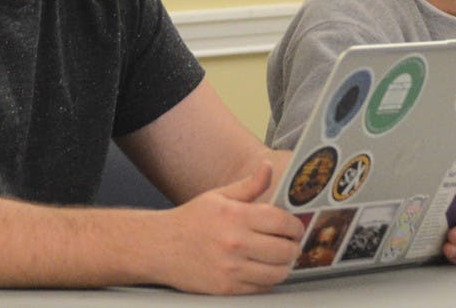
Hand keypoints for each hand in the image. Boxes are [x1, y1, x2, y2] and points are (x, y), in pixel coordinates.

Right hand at [160, 161, 303, 293]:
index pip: (282, 222)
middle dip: (293, 245)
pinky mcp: (228, 289)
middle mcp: (235, 243)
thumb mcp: (219, 195)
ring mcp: (232, 269)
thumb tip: (268, 167)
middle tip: (290, 242)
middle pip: (285, 250)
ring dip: (284, 265)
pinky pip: (262, 288)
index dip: (295, 225)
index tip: (295, 226)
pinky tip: (262, 268)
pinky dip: (268, 279)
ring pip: (278, 272)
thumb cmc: (191, 220)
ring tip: (279, 257)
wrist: (161, 247)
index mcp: (235, 216)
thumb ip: (249, 185)